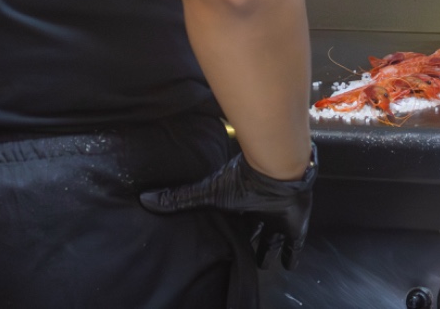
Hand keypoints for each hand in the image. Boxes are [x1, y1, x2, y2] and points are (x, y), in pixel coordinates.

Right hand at [140, 145, 316, 268]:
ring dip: (269, 250)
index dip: (231, 228)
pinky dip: (290, 257)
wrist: (279, 173)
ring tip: (263, 263)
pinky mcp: (294, 228)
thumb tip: (145, 199)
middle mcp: (260, 210)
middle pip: (254, 229)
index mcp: (241, 202)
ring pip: (272, 239)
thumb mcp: (207, 193)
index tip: (224, 237)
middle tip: (245, 254)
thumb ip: (180, 198)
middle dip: (250, 239)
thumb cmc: (243, 180)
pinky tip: (289, 266)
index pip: (234, 219)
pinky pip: (293, 247)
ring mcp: (278, 219)